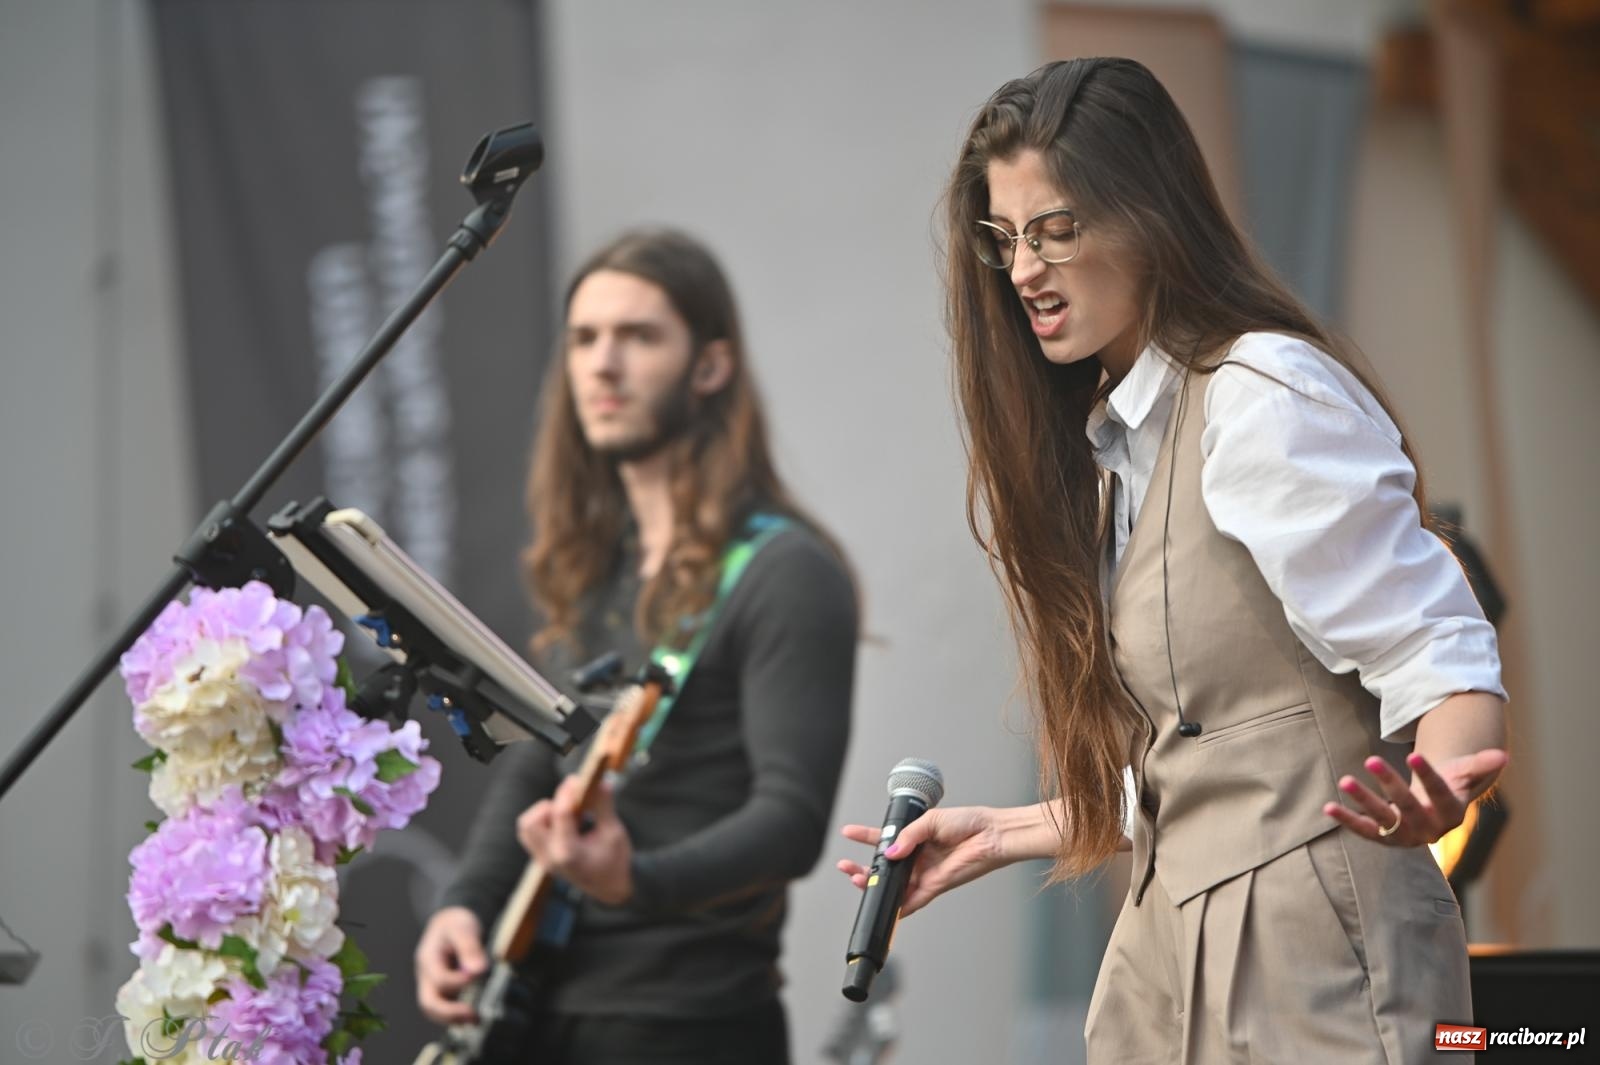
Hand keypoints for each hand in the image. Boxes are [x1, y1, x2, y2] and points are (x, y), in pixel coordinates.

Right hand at [415, 906, 486, 1024]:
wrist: (450, 923)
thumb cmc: (455, 923)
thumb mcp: (463, 928)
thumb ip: (469, 947)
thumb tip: (478, 970)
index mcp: (428, 959)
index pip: (439, 978)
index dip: (458, 982)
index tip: (478, 976)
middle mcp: (426, 976)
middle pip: (428, 1002)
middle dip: (449, 1012)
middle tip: (472, 1015)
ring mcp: (432, 986)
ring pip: (434, 1011)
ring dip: (453, 1018)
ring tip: (475, 1020)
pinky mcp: (443, 992)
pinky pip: (445, 1009)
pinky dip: (457, 1016)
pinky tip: (475, 1017)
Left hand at [517, 774, 634, 904]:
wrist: (611, 888)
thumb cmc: (615, 861)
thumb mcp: (613, 832)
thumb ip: (603, 806)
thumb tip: (600, 782)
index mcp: (570, 853)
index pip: (560, 814)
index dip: (567, 792)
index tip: (577, 780)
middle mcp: (551, 858)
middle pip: (532, 822)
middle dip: (550, 805)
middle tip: (571, 803)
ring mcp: (543, 860)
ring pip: (526, 827)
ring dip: (543, 814)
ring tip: (566, 814)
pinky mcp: (541, 858)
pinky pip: (529, 834)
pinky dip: (542, 822)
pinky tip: (563, 823)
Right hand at [835, 805, 1007, 916]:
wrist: (991, 835)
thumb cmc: (968, 822)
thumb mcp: (931, 820)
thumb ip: (908, 836)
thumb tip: (889, 852)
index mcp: (915, 837)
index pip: (884, 838)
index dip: (865, 836)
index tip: (849, 832)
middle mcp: (917, 857)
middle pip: (884, 865)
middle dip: (863, 867)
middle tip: (847, 866)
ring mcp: (924, 872)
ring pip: (894, 884)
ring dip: (875, 884)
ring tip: (857, 879)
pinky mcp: (934, 886)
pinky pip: (913, 900)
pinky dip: (899, 906)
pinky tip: (884, 905)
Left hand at [1323, 748, 1507, 846]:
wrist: (1433, 807)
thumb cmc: (1449, 784)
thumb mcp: (1464, 772)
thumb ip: (1480, 765)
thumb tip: (1503, 755)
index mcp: (1452, 814)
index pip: (1440, 794)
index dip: (1428, 775)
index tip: (1413, 753)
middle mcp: (1428, 830)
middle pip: (1409, 806)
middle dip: (1390, 783)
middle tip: (1371, 758)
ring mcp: (1405, 837)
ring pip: (1383, 820)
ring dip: (1363, 800)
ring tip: (1345, 779)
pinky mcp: (1384, 838)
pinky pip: (1364, 830)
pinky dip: (1347, 819)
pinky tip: (1328, 806)